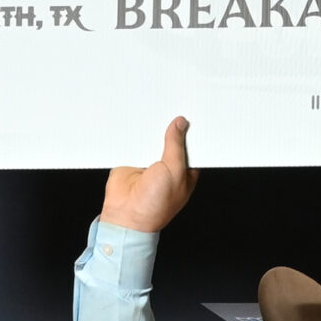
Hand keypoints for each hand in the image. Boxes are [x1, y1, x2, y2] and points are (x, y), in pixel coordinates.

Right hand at [101, 117, 196, 234]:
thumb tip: (181, 125)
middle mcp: (168, 166)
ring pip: (154, 137)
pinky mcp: (133, 158)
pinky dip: (136, 132)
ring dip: (153, 128)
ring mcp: (150, 162)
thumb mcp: (174, 171)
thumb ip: (176, 146)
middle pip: (172, 138)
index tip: (194, 113)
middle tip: (173, 106)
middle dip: (172, 126)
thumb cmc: (155, 204)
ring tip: (155, 109)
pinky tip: (137, 121)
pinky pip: (135, 140)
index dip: (193, 131)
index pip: (192, 146)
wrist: (126, 215)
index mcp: (185, 171)